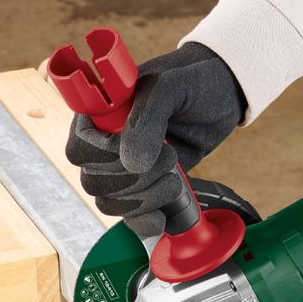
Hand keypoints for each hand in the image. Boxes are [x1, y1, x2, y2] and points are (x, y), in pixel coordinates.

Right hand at [64, 42, 245, 235]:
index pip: (79, 148)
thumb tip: (133, 165)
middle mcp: (107, 142)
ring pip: (112, 202)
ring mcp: (126, 166)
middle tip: (169, 156)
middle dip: (134, 178)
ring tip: (174, 176)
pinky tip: (161, 219)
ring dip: (145, 198)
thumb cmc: (194, 80)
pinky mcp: (147, 185)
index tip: (133, 147)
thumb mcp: (171, 86)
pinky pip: (132, 215)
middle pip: (94, 181)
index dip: (102, 156)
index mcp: (101, 113)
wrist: (224, 95)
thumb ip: (148, 117)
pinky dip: (144, 221)